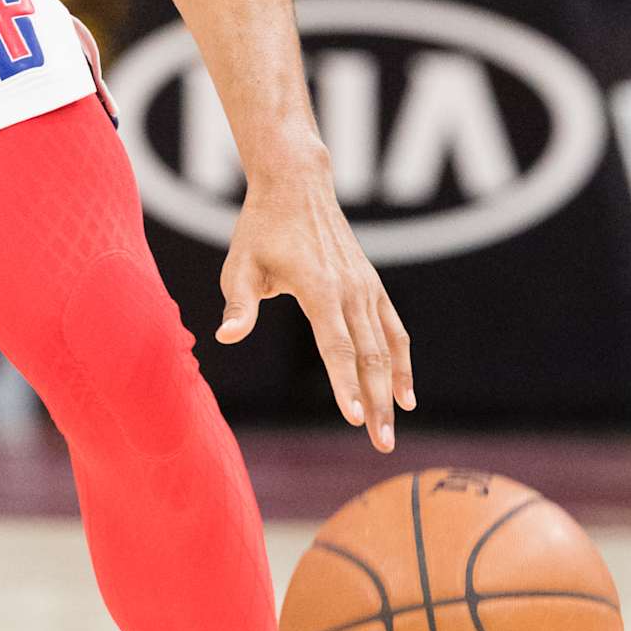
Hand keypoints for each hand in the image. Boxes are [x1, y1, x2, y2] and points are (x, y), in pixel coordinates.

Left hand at [214, 153, 413, 452]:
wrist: (296, 186)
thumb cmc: (260, 228)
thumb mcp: (240, 265)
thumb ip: (239, 305)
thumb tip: (226, 336)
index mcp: (320, 288)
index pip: (337, 347)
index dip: (345, 385)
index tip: (354, 419)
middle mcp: (351, 290)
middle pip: (369, 356)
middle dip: (376, 402)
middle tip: (380, 445)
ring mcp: (367, 288)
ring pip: (387, 347)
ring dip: (393, 390)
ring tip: (393, 430)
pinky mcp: (373, 286)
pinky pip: (394, 331)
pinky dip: (402, 362)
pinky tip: (405, 394)